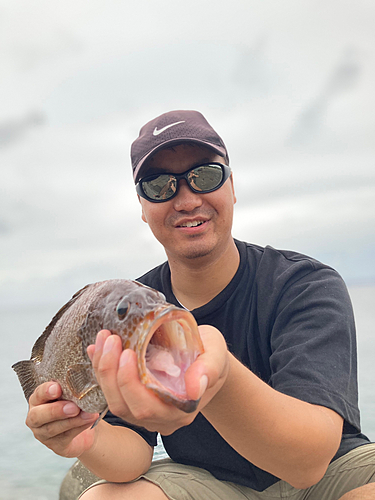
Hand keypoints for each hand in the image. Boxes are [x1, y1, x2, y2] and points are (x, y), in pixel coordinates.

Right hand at [26, 381, 98, 457]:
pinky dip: (80, 427)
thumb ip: (71, 388)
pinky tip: (90, 420)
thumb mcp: (70, 393)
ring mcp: (43, 433)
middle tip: (73, 407)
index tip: (58, 388)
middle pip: (38, 415)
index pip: (38, 394)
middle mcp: (36, 416)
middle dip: (56, 410)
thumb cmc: (73, 404)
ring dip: (72, 421)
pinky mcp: (55, 445)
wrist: (83, 426)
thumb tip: (82, 379)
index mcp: (38, 399)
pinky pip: (66, 436)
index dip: (46, 392)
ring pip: (53, 428)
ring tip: (88, 414)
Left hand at [88, 325, 228, 434]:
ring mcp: (146, 412)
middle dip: (111, 373)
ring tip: (103, 339)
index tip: (128, 352)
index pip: (148, 407)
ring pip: (115, 401)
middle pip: (125, 407)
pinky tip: (96, 348)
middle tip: (111, 340)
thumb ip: (209, 369)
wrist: (206, 359)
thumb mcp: (216, 353)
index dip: (132, 384)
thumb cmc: (210, 353)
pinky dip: (101, 370)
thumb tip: (195, 388)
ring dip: (103, 370)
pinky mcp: (134, 400)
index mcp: (182, 409)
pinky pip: (112, 391)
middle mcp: (161, 417)